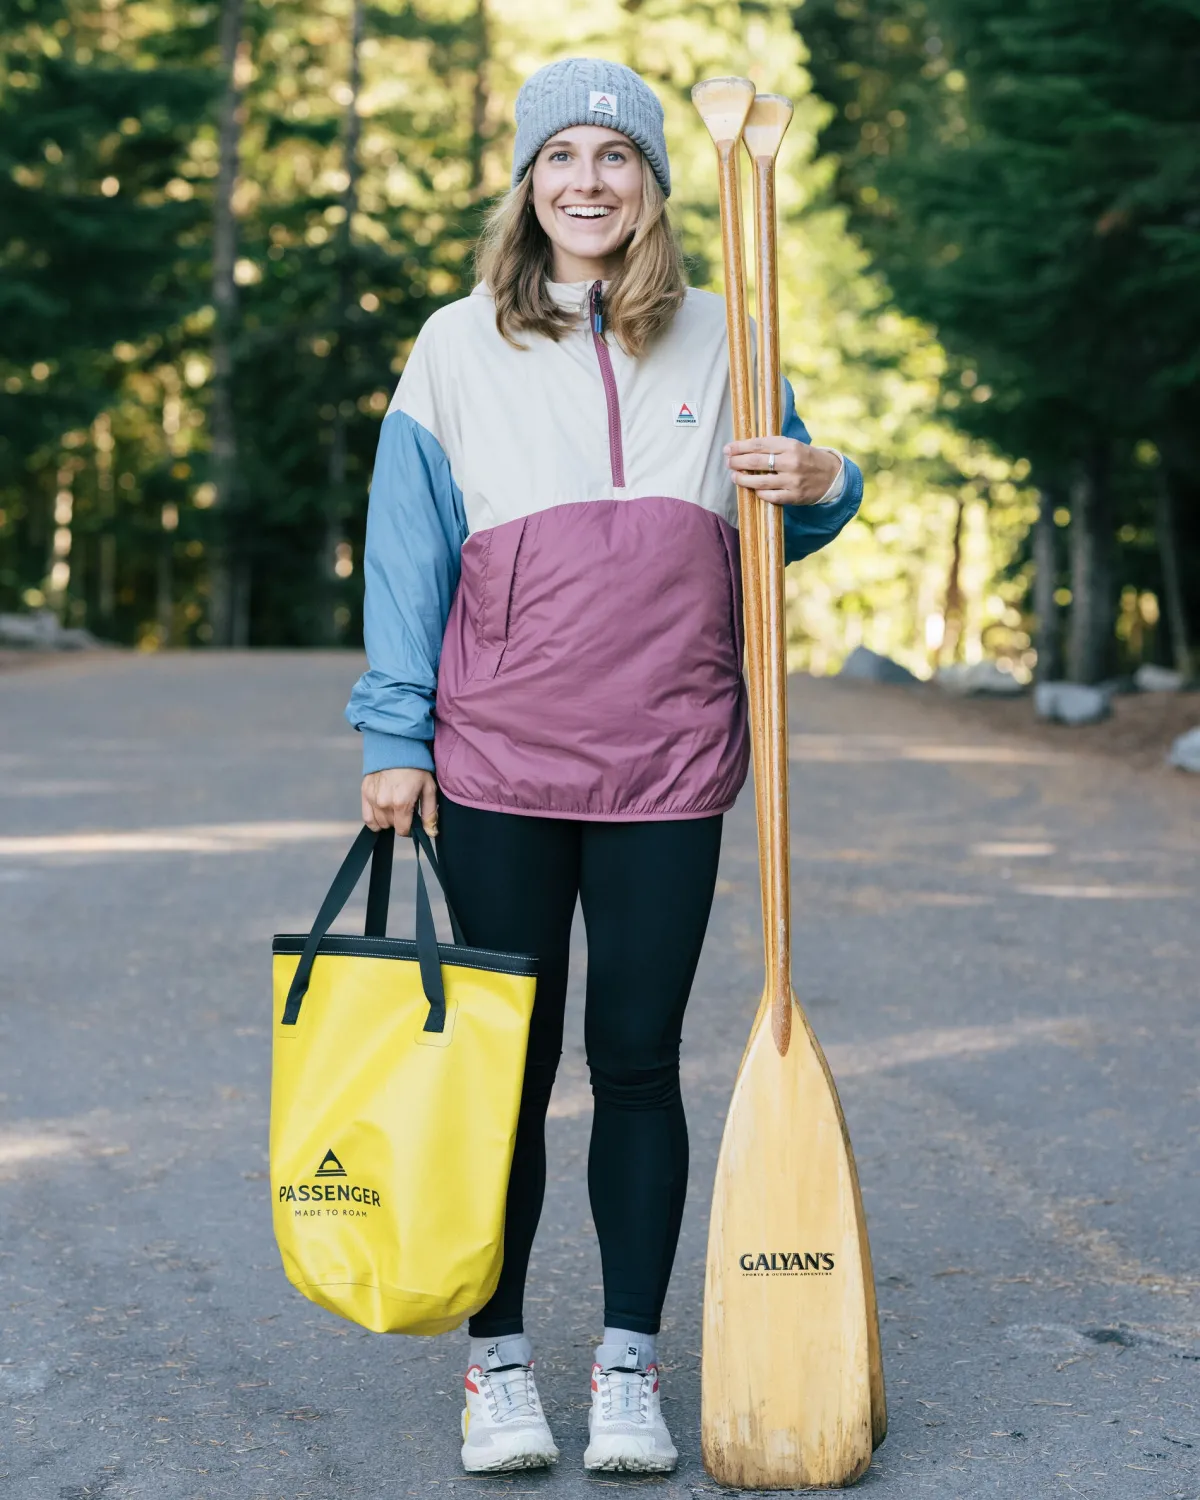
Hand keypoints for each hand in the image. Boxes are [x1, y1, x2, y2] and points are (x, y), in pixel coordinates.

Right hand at [361, 767, 438, 836]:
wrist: (397, 746)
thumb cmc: (416, 767)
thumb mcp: (428, 788)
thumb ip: (430, 813)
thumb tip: (431, 833)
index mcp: (401, 803)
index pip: (402, 831)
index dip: (410, 828)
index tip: (412, 820)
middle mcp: (384, 803)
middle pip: (391, 826)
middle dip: (399, 821)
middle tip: (405, 807)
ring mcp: (372, 798)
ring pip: (379, 823)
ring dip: (387, 820)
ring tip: (394, 807)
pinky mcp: (364, 792)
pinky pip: (367, 817)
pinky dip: (374, 820)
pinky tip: (381, 813)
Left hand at [724, 437, 840, 505]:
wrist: (832, 476)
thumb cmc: (806, 458)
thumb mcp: (793, 445)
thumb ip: (773, 446)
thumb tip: (744, 448)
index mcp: (790, 445)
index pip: (759, 445)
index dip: (740, 447)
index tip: (728, 449)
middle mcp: (791, 462)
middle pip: (756, 462)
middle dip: (738, 462)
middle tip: (728, 462)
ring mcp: (793, 480)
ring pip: (760, 481)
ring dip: (743, 479)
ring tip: (734, 476)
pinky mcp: (794, 496)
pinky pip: (770, 496)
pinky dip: (759, 493)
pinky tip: (753, 490)